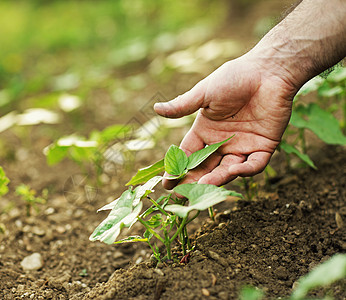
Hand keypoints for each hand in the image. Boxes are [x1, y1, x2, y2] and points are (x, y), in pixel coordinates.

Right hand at [154, 53, 297, 187]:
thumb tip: (156, 109)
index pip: (188, 154)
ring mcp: (242, 146)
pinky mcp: (264, 147)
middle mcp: (222, 142)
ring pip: (228, 170)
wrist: (269, 71)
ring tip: (205, 184)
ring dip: (217, 178)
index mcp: (205, 130)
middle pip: (205, 167)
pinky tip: (235, 171)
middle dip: (194, 181)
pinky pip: (254, 165)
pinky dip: (246, 171)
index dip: (178, 168)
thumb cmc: (235, 77)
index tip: (167, 182)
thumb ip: (182, 106)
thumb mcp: (204, 93)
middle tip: (182, 194)